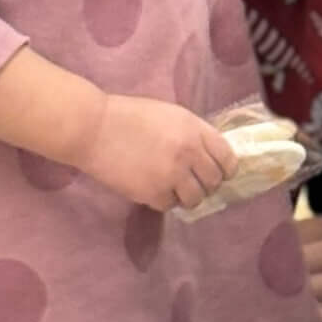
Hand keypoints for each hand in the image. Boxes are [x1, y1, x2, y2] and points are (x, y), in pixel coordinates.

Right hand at [82, 96, 237, 213]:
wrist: (94, 128)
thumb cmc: (130, 116)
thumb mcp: (170, 115)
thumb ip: (192, 133)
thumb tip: (208, 155)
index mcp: (195, 129)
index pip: (227, 157)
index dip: (226, 168)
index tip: (219, 173)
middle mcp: (190, 153)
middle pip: (214, 181)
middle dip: (206, 184)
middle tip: (194, 183)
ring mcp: (172, 175)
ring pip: (196, 198)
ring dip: (187, 196)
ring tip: (175, 190)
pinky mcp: (153, 193)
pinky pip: (170, 205)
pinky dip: (164, 201)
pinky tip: (154, 190)